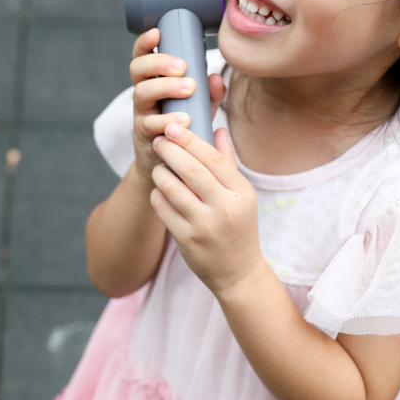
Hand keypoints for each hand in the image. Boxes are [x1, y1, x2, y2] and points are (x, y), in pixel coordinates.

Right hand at [128, 28, 225, 189]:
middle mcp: (143, 94)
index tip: (157, 33)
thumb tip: (216, 77)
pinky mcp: (144, 136)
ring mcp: (141, 114)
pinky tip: (182, 120)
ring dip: (164, 87)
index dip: (145, 43)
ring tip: (189, 89)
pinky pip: (149, 124)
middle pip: (138, 70)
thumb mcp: (200, 108)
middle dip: (158, 63)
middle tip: (182, 66)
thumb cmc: (184, 128)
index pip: (142, 56)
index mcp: (154, 81)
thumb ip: (210, 93)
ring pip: (141, 93)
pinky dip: (166, 121)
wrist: (168, 166)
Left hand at [149, 122, 262, 297]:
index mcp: (240, 193)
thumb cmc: (238, 226)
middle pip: (190, 169)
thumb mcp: (242, 195)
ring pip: (171, 188)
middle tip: (158, 140)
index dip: (190, 139)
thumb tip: (217, 129)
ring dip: (160, 172)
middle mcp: (224, 208)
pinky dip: (157, 194)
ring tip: (158, 166)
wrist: (237, 272)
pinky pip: (162, 208)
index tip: (173, 127)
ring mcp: (204, 225)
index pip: (212, 157)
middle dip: (169, 149)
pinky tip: (160, 190)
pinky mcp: (186, 240)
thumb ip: (228, 162)